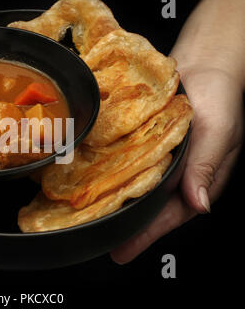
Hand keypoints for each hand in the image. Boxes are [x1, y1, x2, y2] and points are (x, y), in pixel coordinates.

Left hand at [110, 66, 242, 262]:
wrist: (204, 64)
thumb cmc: (220, 99)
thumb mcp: (219, 134)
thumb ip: (205, 169)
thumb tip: (199, 205)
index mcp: (196, 179)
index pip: (169, 215)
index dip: (146, 235)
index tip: (122, 251)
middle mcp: (175, 173)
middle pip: (149, 207)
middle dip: (127, 225)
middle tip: (101, 240)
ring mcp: (159, 159)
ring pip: (137, 187)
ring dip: (118, 202)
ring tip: (94, 217)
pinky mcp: (146, 143)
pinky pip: (130, 162)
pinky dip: (115, 172)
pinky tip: (97, 179)